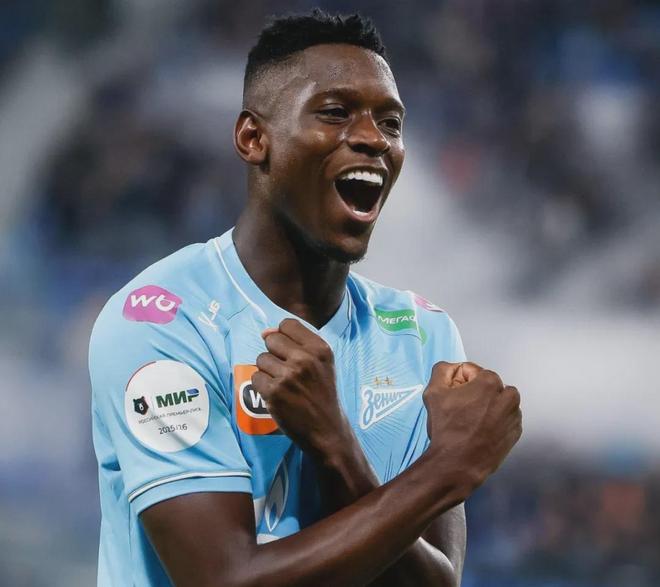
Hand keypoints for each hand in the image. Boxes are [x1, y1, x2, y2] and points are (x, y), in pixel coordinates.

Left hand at [251, 318, 351, 457]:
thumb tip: (265, 332)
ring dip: (268, 371)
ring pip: (261, 359)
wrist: (327, 430)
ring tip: (284, 385)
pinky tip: (277, 395)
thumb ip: (297, 344)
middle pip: (271, 340)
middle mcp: (305, 359)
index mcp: (320, 349)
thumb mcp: (323, 364)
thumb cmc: (323, 395)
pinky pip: (256, 378)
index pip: (287, 324)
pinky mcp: (274, 393)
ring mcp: (288, 376)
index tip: (289, 351)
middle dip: (274, 353)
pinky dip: (263, 387)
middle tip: (286, 371)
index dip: (283, 336)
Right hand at [423, 361, 521, 491]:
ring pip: (499, 401)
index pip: (472, 371)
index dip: (458, 382)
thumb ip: (442, 370)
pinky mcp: (515, 433)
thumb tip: (452, 369)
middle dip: (476, 392)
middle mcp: (508, 396)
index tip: (452, 396)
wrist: (457, 464)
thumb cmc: (446, 428)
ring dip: (488, 405)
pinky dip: (496, 421)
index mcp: (490, 382)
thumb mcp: (433, 392)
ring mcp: (514, 416)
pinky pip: (505, 419)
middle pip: (488, 385)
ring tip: (471, 420)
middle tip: (460, 409)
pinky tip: (481, 431)